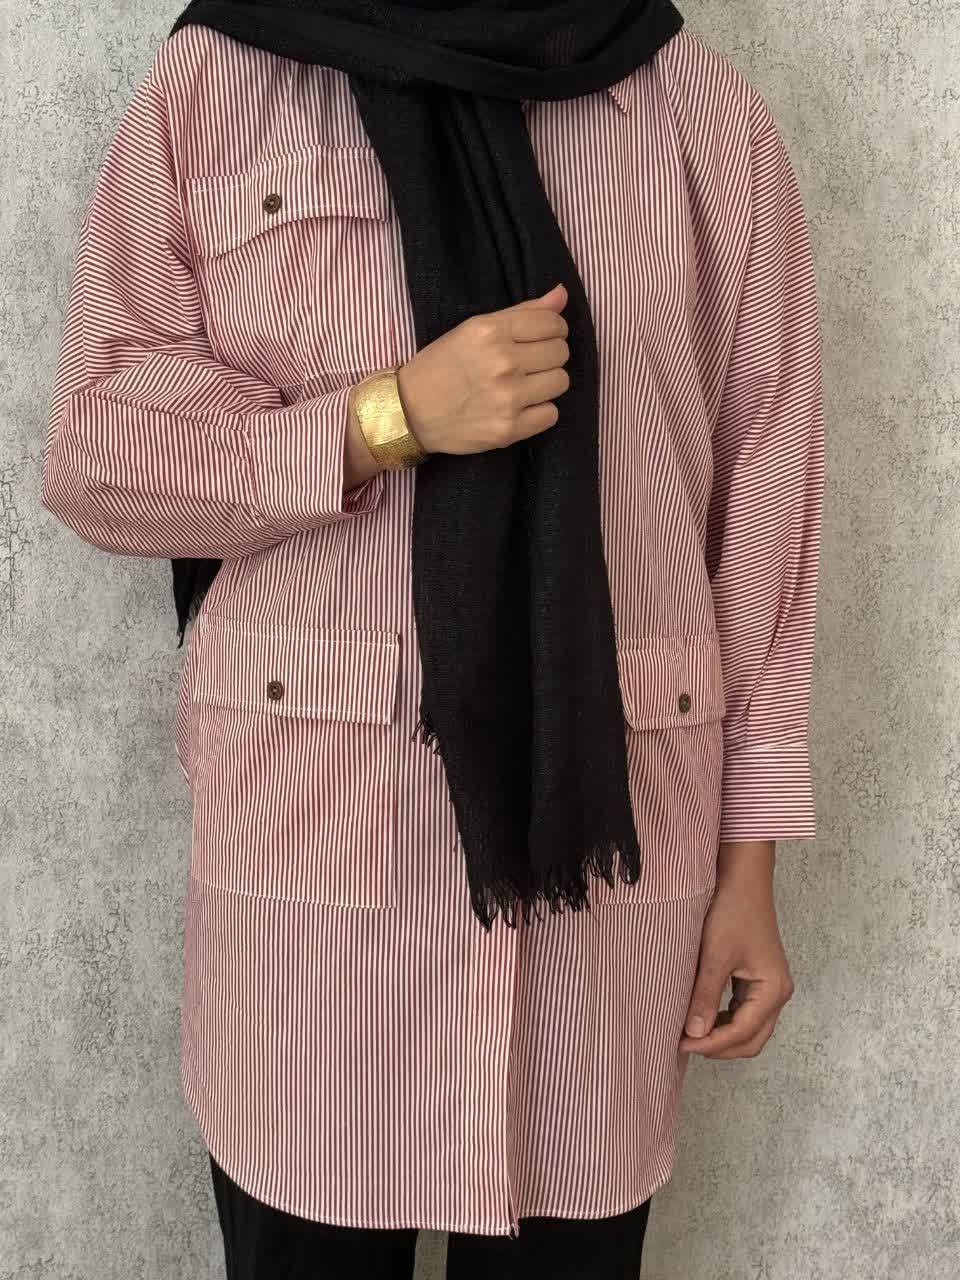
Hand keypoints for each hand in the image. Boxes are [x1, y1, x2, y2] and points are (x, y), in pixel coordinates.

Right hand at [395, 283, 570, 454]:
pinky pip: (551, 414)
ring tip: (523, 386)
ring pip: (560, 382)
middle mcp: (502, 362)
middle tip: (527, 364)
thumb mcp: (474, 329)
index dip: (553, 330)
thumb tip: (562, 294)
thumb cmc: (441, 366)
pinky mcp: (508, 429)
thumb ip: (522, 312)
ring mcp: (507, 398)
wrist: (410, 411)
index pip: (553, 323)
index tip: (539, 339)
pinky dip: (539, 412)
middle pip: (560, 353)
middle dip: (548, 356)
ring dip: (546, 384)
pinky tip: (519, 408)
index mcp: (492, 331)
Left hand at [678, 840, 794, 1059]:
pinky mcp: (758, 977)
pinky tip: (701, 1015)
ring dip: (721, 1035)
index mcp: (773, 990)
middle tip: (684, 1043)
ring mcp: (769, 985)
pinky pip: (744, 1011)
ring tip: (689, 1032)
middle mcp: (777, 992)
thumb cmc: (733, 911)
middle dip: (719, 1046)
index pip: (742, 1033)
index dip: (711, 1044)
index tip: (680, 1043)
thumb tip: (694, 1034)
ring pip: (748, 1028)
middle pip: (751, 1039)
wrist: (742, 878)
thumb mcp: (715, 955)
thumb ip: (705, 996)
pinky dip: (724, 1020)